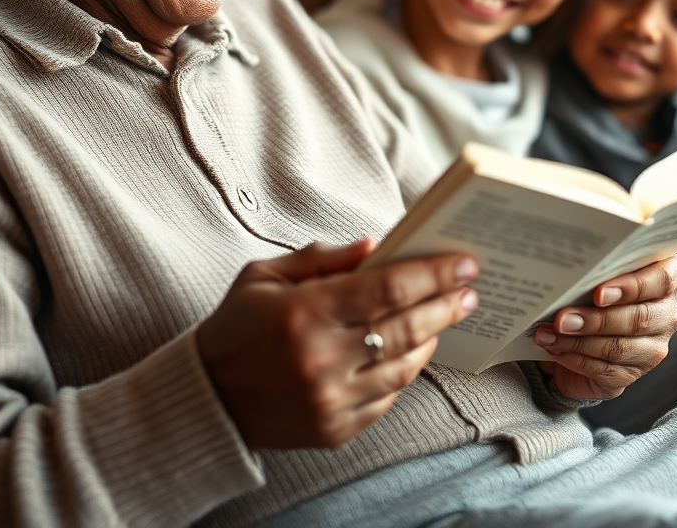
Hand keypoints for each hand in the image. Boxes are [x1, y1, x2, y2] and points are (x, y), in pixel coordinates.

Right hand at [196, 239, 478, 449]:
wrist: (206, 399)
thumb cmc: (235, 327)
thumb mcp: (264, 275)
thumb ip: (320, 258)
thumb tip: (375, 246)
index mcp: (304, 312)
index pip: (387, 287)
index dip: (432, 273)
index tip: (463, 262)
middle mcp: (322, 359)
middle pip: (405, 327)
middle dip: (446, 303)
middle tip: (470, 287)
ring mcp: (331, 400)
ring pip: (404, 366)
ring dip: (433, 337)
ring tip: (448, 315)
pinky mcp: (335, 430)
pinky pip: (387, 397)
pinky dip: (406, 371)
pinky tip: (415, 350)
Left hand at [532, 254, 676, 400]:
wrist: (584, 326)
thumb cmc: (591, 286)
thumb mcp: (596, 271)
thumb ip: (595, 268)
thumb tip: (565, 271)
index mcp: (667, 278)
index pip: (666, 279)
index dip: (634, 286)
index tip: (599, 293)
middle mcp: (667, 313)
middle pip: (639, 318)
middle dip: (595, 320)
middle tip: (561, 319)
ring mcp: (654, 347)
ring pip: (620, 347)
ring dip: (579, 342)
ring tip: (548, 334)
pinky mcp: (634, 372)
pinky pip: (608, 369)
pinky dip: (578, 359)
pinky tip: (557, 350)